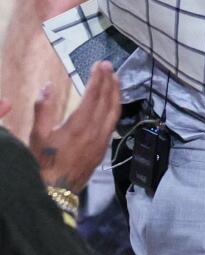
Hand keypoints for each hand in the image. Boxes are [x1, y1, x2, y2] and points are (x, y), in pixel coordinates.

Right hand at [27, 61, 119, 193]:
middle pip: (108, 101)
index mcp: (79, 124)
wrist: (57, 189)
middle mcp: (95, 130)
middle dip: (110, 81)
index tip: (101, 64)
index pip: (93, 95)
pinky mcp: (103, 147)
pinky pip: (113, 123)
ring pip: (114, 112)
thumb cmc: (44, 161)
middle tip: (110, 66)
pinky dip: (115, 108)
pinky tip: (112, 104)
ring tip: (116, 80)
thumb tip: (47, 87)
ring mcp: (102, 140)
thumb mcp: (38, 134)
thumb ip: (42, 109)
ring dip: (116, 94)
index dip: (98, 78)